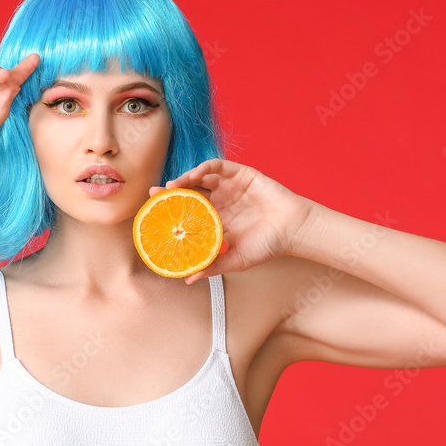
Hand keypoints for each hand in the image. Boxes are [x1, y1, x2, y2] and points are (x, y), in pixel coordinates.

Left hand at [148, 158, 315, 283]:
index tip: (153, 213)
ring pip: (200, 177)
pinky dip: (204, 167)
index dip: (171, 210)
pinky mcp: (241, 175)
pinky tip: (194, 174)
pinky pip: (219, 166)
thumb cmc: (266, 246)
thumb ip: (212, 266)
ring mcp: (229, 187)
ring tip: (172, 186)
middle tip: (155, 195)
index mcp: (215, 219)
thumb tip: (187, 279)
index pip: (187, 212)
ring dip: (185, 178)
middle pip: (189, 192)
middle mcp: (219, 201)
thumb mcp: (235, 260)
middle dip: (171, 192)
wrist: (293, 231)